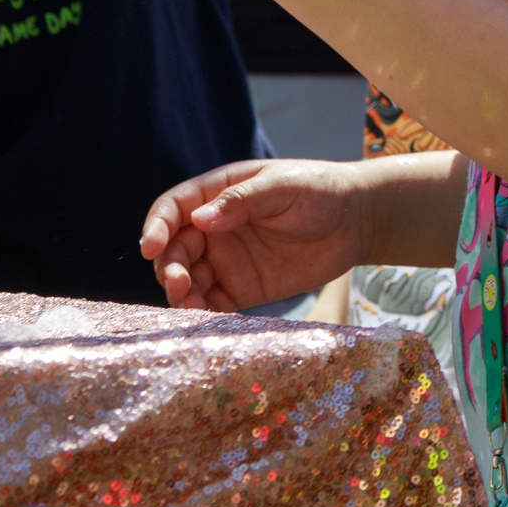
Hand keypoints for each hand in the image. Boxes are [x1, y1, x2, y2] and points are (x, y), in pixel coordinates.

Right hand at [139, 158, 368, 311]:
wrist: (357, 222)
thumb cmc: (319, 191)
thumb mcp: (282, 187)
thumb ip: (242, 200)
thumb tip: (199, 220)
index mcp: (218, 194)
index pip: (173, 209)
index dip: (156, 227)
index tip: (150, 247)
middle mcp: (214, 229)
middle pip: (175, 250)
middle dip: (170, 267)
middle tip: (180, 285)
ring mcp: (226, 260)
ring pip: (189, 280)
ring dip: (182, 295)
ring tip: (192, 308)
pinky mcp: (242, 289)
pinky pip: (214, 303)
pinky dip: (205, 312)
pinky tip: (208, 319)